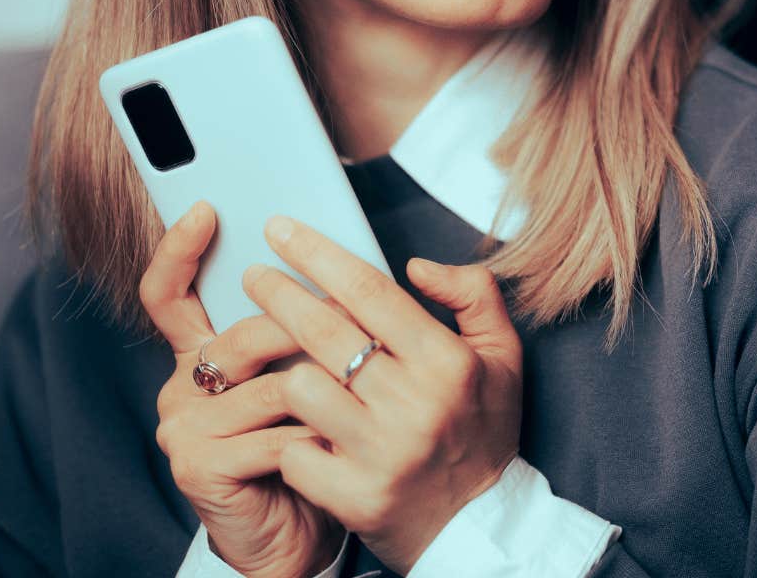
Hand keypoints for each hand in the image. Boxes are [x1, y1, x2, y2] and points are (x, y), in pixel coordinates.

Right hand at [143, 202, 346, 577]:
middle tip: (356, 331)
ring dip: (325, 391)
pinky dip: (318, 437)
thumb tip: (349, 262)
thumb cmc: (315, 446)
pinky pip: (273, 433)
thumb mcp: (313, 375)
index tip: (206, 209)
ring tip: (362, 398)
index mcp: (205, 353)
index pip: (170, 293)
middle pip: (239, 333)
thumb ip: (315, 324)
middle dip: (305, 330)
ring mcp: (184, 426)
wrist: (304, 531)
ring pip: (268, 383)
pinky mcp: (200, 465)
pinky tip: (341, 441)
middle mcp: (182, 385)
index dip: (179, 249)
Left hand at [241, 213, 524, 573]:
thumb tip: (415, 265)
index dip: (317, 254)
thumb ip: (472, 294)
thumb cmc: (482, 429)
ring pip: (300, 388)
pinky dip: (288, 438)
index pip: (369, 291)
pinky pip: (294, 451)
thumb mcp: (502, 354)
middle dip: (277, 294)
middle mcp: (417, 404)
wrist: (479, 525)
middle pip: (324, 331)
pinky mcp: (356, 496)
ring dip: (284, 371)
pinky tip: (289, 428)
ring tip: (279, 361)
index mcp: (450, 362)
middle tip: (254, 276)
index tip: (282, 230)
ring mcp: (384, 453)